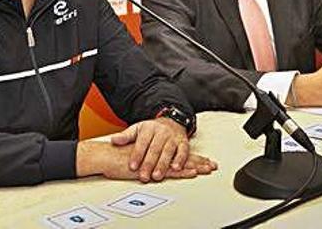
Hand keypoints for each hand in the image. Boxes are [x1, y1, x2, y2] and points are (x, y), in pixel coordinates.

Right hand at [76, 141, 216, 181]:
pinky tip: (192, 172)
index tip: (205, 160)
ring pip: (180, 163)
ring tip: (208, 169)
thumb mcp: (137, 155)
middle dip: (199, 162)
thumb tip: (157, 164)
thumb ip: (148, 157)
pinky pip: (171, 170)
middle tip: (212, 165)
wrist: (108, 155)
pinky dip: (182, 171)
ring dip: (195, 166)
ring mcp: (157, 160)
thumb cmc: (120, 156)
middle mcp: (159, 152)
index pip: (178, 153)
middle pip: (183, 157)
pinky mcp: (152, 167)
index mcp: (158, 149)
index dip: (193, 157)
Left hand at [107, 118, 192, 181]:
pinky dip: (180, 159)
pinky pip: (183, 151)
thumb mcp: (137, 130)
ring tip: (157, 176)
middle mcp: (162, 132)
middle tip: (143, 176)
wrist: (171, 121)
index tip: (132, 166)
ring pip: (168, 151)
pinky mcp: (183, 142)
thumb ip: (126, 136)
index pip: (142, 142)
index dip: (137, 155)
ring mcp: (173, 137)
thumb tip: (114, 140)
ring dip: (163, 164)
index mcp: (149, 129)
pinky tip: (176, 168)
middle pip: (155, 149)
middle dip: (149, 164)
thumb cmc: (152, 130)